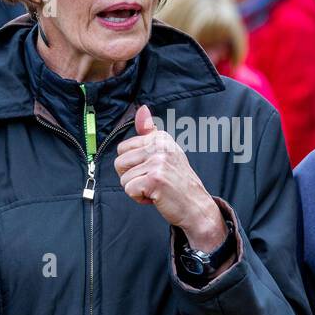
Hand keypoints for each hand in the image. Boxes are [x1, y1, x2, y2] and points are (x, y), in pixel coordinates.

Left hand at [115, 104, 227, 250]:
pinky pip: (129, 189)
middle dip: (131, 177)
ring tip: (154, 188)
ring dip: (136, 188)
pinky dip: (139, 198)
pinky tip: (155, 196)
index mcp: (160, 138)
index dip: (133, 164)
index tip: (152, 169)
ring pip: (123, 178)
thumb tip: (141, 109)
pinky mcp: (154, 179)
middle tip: (151, 181)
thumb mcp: (164, 152)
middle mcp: (160, 146)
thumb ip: (150, 132)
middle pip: (119, 163)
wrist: (196, 206)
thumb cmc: (177, 182)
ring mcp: (158, 162)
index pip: (123, 148)